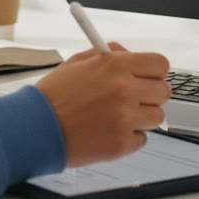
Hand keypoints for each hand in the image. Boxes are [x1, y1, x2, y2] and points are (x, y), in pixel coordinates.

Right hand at [34, 43, 171, 167]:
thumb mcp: (79, 61)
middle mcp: (124, 90)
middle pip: (163, 92)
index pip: (160, 64)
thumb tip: (132, 56)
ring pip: (156, 117)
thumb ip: (110, 54)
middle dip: (150, 95)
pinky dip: (128, 137)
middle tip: (134, 99)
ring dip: (141, 118)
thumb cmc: (54, 95)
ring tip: (115, 117)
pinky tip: (107, 132)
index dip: (155, 72)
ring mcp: (124, 119)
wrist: (35, 128)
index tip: (149, 77)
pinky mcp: (121, 144)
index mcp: (115, 66)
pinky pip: (142, 139)